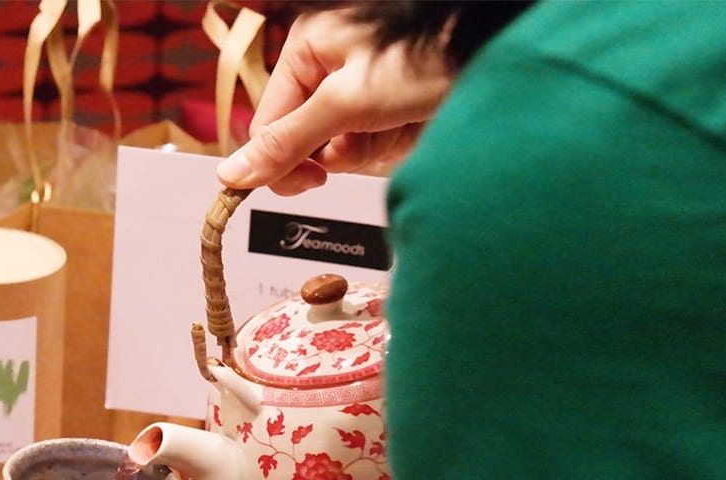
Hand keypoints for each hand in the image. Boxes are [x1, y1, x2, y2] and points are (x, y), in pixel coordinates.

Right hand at [217, 7, 450, 193]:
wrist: (496, 46)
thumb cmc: (423, 54)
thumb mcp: (344, 103)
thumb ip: (286, 142)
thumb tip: (229, 176)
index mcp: (305, 48)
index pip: (269, 123)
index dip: (283, 161)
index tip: (308, 186)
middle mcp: (329, 63)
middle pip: (308, 138)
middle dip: (341, 147)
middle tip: (369, 133)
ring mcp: (362, 84)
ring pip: (345, 144)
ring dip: (374, 144)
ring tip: (404, 116)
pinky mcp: (392, 101)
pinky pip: (377, 140)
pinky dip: (397, 139)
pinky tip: (418, 119)